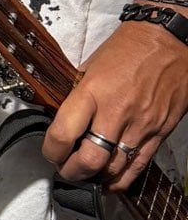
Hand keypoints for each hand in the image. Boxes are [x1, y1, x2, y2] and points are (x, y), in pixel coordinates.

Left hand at [43, 21, 187, 191]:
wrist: (169, 40)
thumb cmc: (129, 48)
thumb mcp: (91, 66)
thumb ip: (78, 96)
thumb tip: (63, 120)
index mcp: (93, 92)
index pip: (63, 135)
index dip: (51, 151)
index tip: (50, 153)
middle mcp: (117, 111)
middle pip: (89, 160)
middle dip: (72, 171)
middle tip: (67, 169)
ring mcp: (141, 124)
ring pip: (114, 168)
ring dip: (97, 177)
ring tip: (88, 173)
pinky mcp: (160, 132)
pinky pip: (139, 165)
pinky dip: (123, 178)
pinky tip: (112, 180)